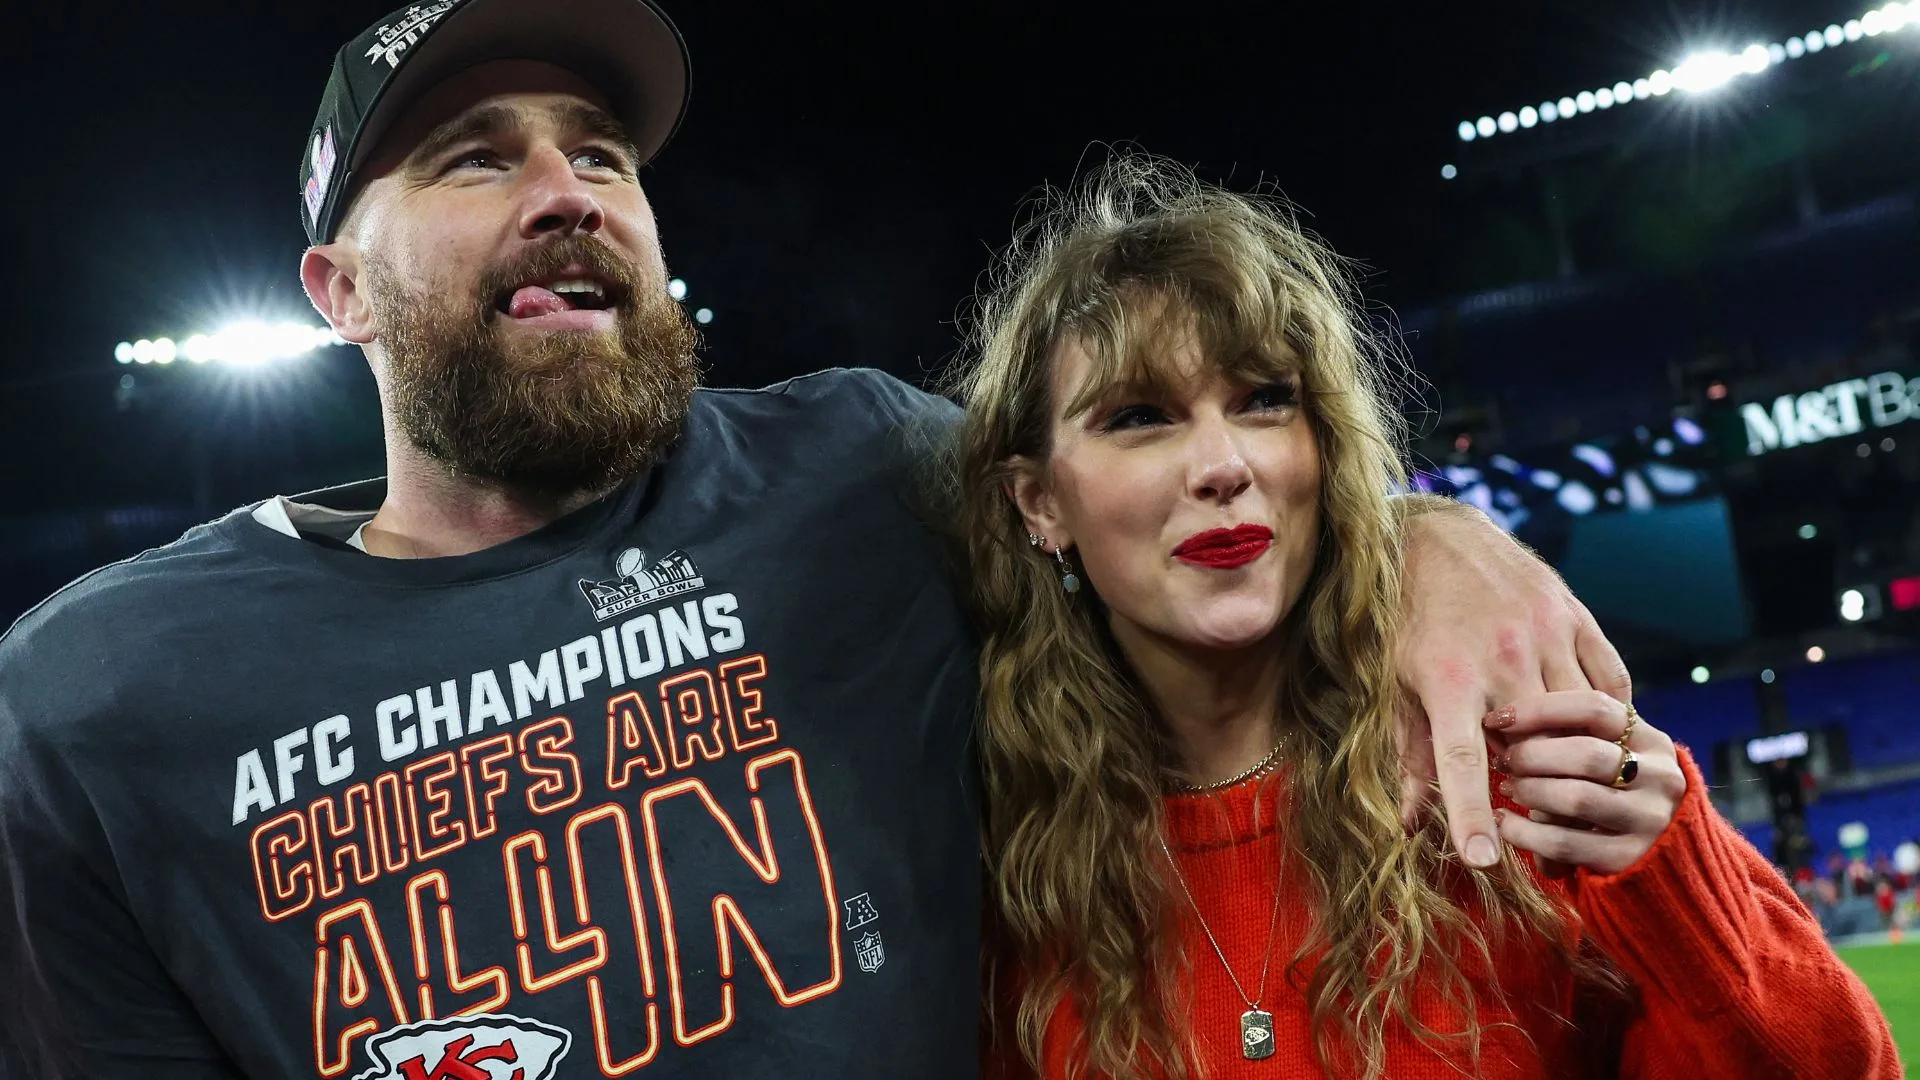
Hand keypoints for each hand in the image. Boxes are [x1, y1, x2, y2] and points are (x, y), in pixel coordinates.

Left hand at [1394, 499, 1630, 867]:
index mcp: (1447, 679)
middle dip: (1533, 783)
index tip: (1483, 861)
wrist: (1436, 535)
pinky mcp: (1576, 616)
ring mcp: (1546, 634)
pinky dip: (1606, 714)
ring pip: (1580, 718)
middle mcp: (1502, 658)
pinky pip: (1610, 682)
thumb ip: (1410, 754)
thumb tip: (1410, 825)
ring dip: (1573, 752)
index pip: (1461, 763)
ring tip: (1559, 767)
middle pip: (1535, 746)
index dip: (1471, 815)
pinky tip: (1592, 729)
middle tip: (1526, 798)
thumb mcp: (1394, 683)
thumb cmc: (1406, 617)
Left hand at [1487, 690, 1686, 874]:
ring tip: (1507, 787)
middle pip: (1586, 754)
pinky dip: (1523, 832)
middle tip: (1503, 760)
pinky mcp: (1628, 858)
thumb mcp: (1612, 755)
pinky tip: (1504, 822)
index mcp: (1652, 741)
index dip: (1539, 709)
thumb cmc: (1614, 790)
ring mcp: (1648, 821)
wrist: (1658, 854)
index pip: (1594, 708)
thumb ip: (1576, 735)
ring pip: (1576, 798)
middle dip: (1531, 755)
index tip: (1499, 718)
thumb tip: (1506, 720)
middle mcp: (1659, 778)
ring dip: (1529, 791)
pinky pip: (1564, 843)